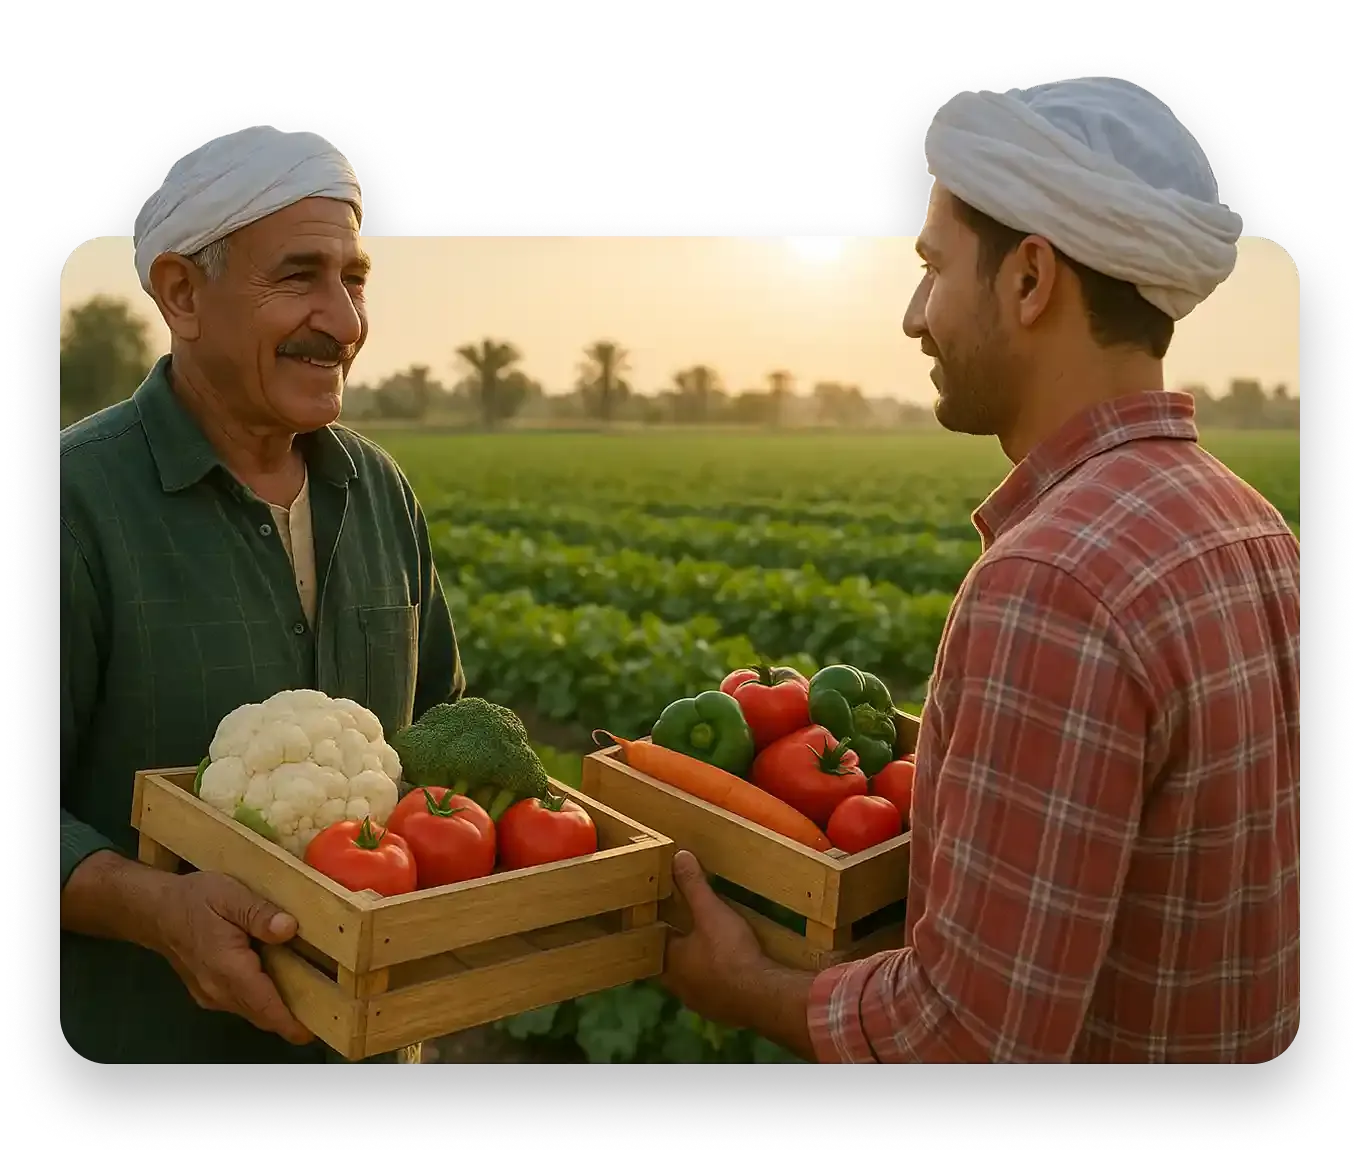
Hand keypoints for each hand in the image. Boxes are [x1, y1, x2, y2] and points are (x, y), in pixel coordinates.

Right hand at [152, 871, 314, 1045]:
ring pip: (252, 1011)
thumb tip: (288, 928)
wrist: (156, 911)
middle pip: (263, 1015)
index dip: (291, 1023)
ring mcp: (212, 996)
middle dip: (293, 1018)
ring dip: (278, 1009)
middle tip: (329, 1011)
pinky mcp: (210, 993)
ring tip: (314, 996)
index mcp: (228, 970)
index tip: (316, 1032)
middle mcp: (220, 991)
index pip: (265, 1006)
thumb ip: (260, 913)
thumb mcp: (231, 895)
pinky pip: (242, 1004)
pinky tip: (283, 982)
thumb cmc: (195, 900)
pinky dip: (263, 1000)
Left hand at [659, 850, 770, 1028]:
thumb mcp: (711, 912)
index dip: (662, 927)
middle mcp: (679, 987)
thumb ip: (694, 886)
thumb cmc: (729, 952)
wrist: (761, 996)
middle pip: (673, 963)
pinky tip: (731, 972)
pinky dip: (719, 981)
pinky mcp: (722, 1012)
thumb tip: (679, 856)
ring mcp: (700, 1003)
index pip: (656, 942)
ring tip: (710, 949)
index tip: (667, 915)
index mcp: (670, 962)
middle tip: (688, 930)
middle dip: (680, 948)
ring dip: (700, 967)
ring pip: (693, 980)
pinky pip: (715, 993)